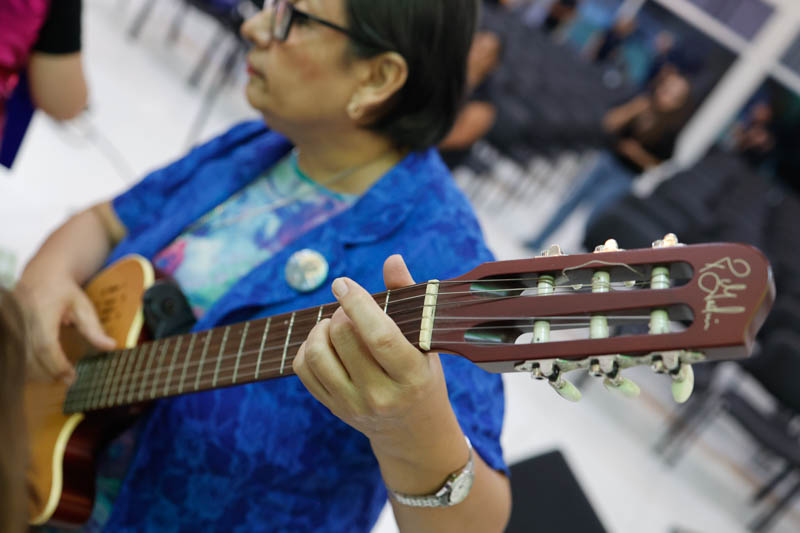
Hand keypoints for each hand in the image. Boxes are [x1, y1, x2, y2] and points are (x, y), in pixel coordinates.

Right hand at [15, 274, 115, 383]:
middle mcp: (22, 319)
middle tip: (68, 379)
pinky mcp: (8, 331)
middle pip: (31, 356)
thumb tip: (111, 346)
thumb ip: (94, 328)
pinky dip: (28, 366)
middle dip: (50, 372)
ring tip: (58, 375)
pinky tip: (43, 369)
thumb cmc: (64, 290)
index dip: (57, 365)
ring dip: (38, 373)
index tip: (72, 376)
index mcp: (42, 312)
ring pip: (20, 359)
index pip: (46, 345)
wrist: (42, 274)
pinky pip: (14, 355)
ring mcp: (12, 326)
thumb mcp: (83, 305)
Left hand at [293, 255, 458, 458]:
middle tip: (349, 311)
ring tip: (335, 325)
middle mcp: (381, 395)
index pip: (379, 337)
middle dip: (341, 313)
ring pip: (317, 354)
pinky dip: (308, 348)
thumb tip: (392, 259)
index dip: (357, 305)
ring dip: (320, 329)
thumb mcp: (425, 341)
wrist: (413, 430)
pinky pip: (303, 370)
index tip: (343, 283)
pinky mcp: (332, 408)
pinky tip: (325, 343)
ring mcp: (353, 405)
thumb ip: (409, 298)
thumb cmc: (421, 374)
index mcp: (411, 376)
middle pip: (343, 339)